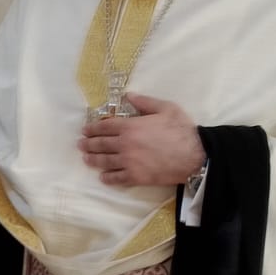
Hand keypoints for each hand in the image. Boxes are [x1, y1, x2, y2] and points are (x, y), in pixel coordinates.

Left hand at [79, 93, 203, 186]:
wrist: (195, 156)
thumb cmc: (181, 130)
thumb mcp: (165, 108)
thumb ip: (144, 102)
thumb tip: (127, 95)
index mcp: (130, 126)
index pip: (105, 127)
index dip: (92, 128)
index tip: (85, 130)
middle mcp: (125, 144)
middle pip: (101, 144)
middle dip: (88, 144)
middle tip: (80, 144)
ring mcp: (129, 162)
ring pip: (105, 161)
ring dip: (93, 160)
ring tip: (86, 159)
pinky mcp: (136, 177)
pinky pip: (117, 178)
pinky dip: (108, 178)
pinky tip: (103, 177)